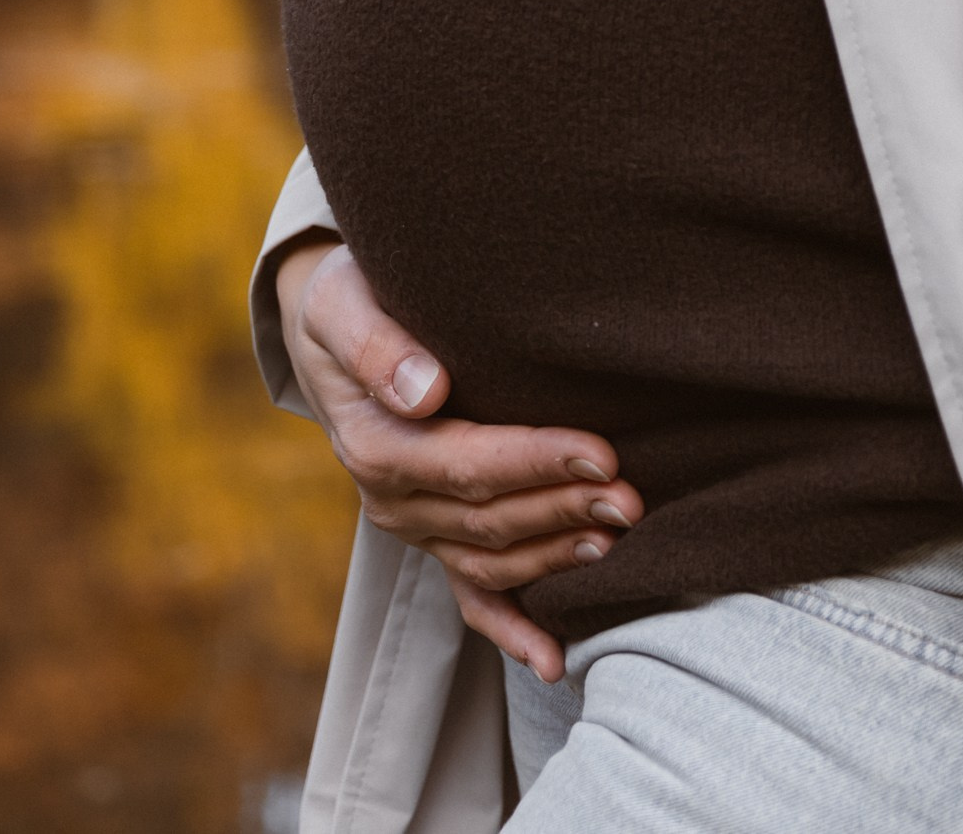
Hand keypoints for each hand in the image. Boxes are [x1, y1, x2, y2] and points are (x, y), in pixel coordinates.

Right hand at [275, 240, 644, 681]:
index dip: (535, 462)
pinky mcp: (434, 535)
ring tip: (619, 537)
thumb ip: (376, 346)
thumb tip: (425, 391)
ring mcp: (415, 526)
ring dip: (556, 555)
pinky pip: (471, 594)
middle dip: (564, 508)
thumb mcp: (341, 305)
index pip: (467, 462)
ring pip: (492, 557)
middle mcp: (393, 501)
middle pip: (490, 516)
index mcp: (376, 446)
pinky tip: (555, 662)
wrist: (330, 327)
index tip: (599, 452)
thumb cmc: (346, 300)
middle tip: (632, 497)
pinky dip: (510, 630)